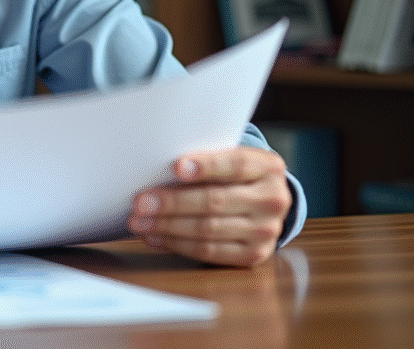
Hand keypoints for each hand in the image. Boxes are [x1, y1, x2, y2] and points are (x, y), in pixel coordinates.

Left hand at [128, 146, 291, 266]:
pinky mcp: (253, 255)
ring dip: (167, 226)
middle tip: (140, 202)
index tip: (176, 167)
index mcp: (268, 167)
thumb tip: (157, 170)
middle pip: (215, 201)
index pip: (236, 165)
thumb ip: (206, 161)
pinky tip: (155, 237)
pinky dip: (176, 244)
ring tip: (140, 222)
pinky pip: (209, 251)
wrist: (265, 202)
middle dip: (173, 202)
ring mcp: (266, 231)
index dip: (206, 166)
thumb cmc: (235, 175)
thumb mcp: (230, 158)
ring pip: (208, 229)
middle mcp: (273, 200)